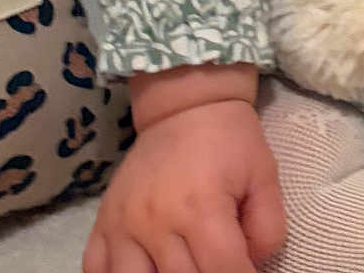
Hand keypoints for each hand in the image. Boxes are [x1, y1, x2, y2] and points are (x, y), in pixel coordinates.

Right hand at [83, 96, 284, 272]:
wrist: (185, 106)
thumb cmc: (230, 142)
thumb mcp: (264, 175)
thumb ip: (267, 227)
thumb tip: (254, 267)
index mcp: (202, 208)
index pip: (223, 271)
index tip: (247, 272)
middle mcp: (156, 222)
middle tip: (215, 262)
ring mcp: (123, 226)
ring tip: (183, 267)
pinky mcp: (101, 225)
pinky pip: (96, 271)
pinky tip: (142, 269)